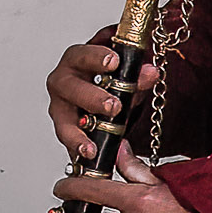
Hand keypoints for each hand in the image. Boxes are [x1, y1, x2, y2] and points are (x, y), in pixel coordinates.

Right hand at [46, 42, 158, 164]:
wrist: (101, 95)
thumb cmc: (108, 79)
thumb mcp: (125, 74)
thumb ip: (138, 75)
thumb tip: (150, 73)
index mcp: (76, 60)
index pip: (82, 55)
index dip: (97, 58)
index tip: (114, 62)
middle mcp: (63, 83)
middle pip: (70, 88)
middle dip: (93, 98)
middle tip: (113, 106)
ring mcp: (60, 108)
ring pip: (64, 121)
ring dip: (78, 135)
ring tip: (91, 147)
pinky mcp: (64, 130)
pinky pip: (68, 143)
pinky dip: (78, 151)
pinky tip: (88, 157)